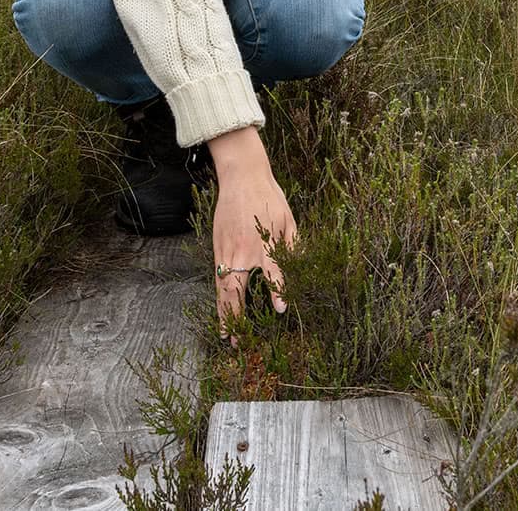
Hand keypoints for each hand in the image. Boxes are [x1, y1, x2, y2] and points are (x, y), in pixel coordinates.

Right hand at [207, 127, 296, 343]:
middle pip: (236, 291)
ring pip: (222, 287)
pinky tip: (221, 306)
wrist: (241, 175)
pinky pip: (217, 275)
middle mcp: (244, 250)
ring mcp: (227, 249)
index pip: (272, 273)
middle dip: (236, 319)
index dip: (277, 292)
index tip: (281, 310)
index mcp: (265, 243)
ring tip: (225, 333)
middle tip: (238, 342)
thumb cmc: (269, 196)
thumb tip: (299, 268)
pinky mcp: (217, 244)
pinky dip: (218, 294)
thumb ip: (292, 246)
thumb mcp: (289, 219)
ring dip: (223, 312)